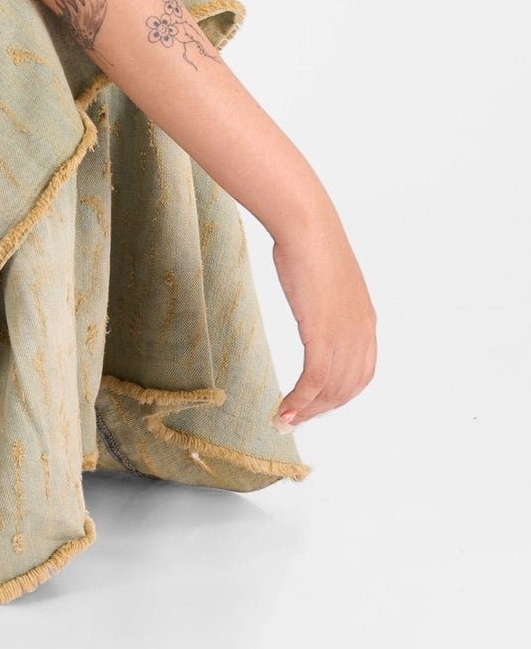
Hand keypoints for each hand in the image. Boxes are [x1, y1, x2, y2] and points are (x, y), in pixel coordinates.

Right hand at [269, 213, 377, 430]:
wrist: (307, 227)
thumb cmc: (311, 244)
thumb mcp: (328, 283)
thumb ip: (328, 304)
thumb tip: (315, 310)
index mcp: (366, 323)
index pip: (359, 376)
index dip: (338, 396)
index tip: (314, 405)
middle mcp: (362, 334)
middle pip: (346, 389)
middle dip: (320, 410)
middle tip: (294, 420)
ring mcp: (345, 335)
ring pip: (330, 391)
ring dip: (306, 412)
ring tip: (284, 421)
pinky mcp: (323, 333)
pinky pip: (314, 380)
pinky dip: (299, 401)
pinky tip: (284, 410)